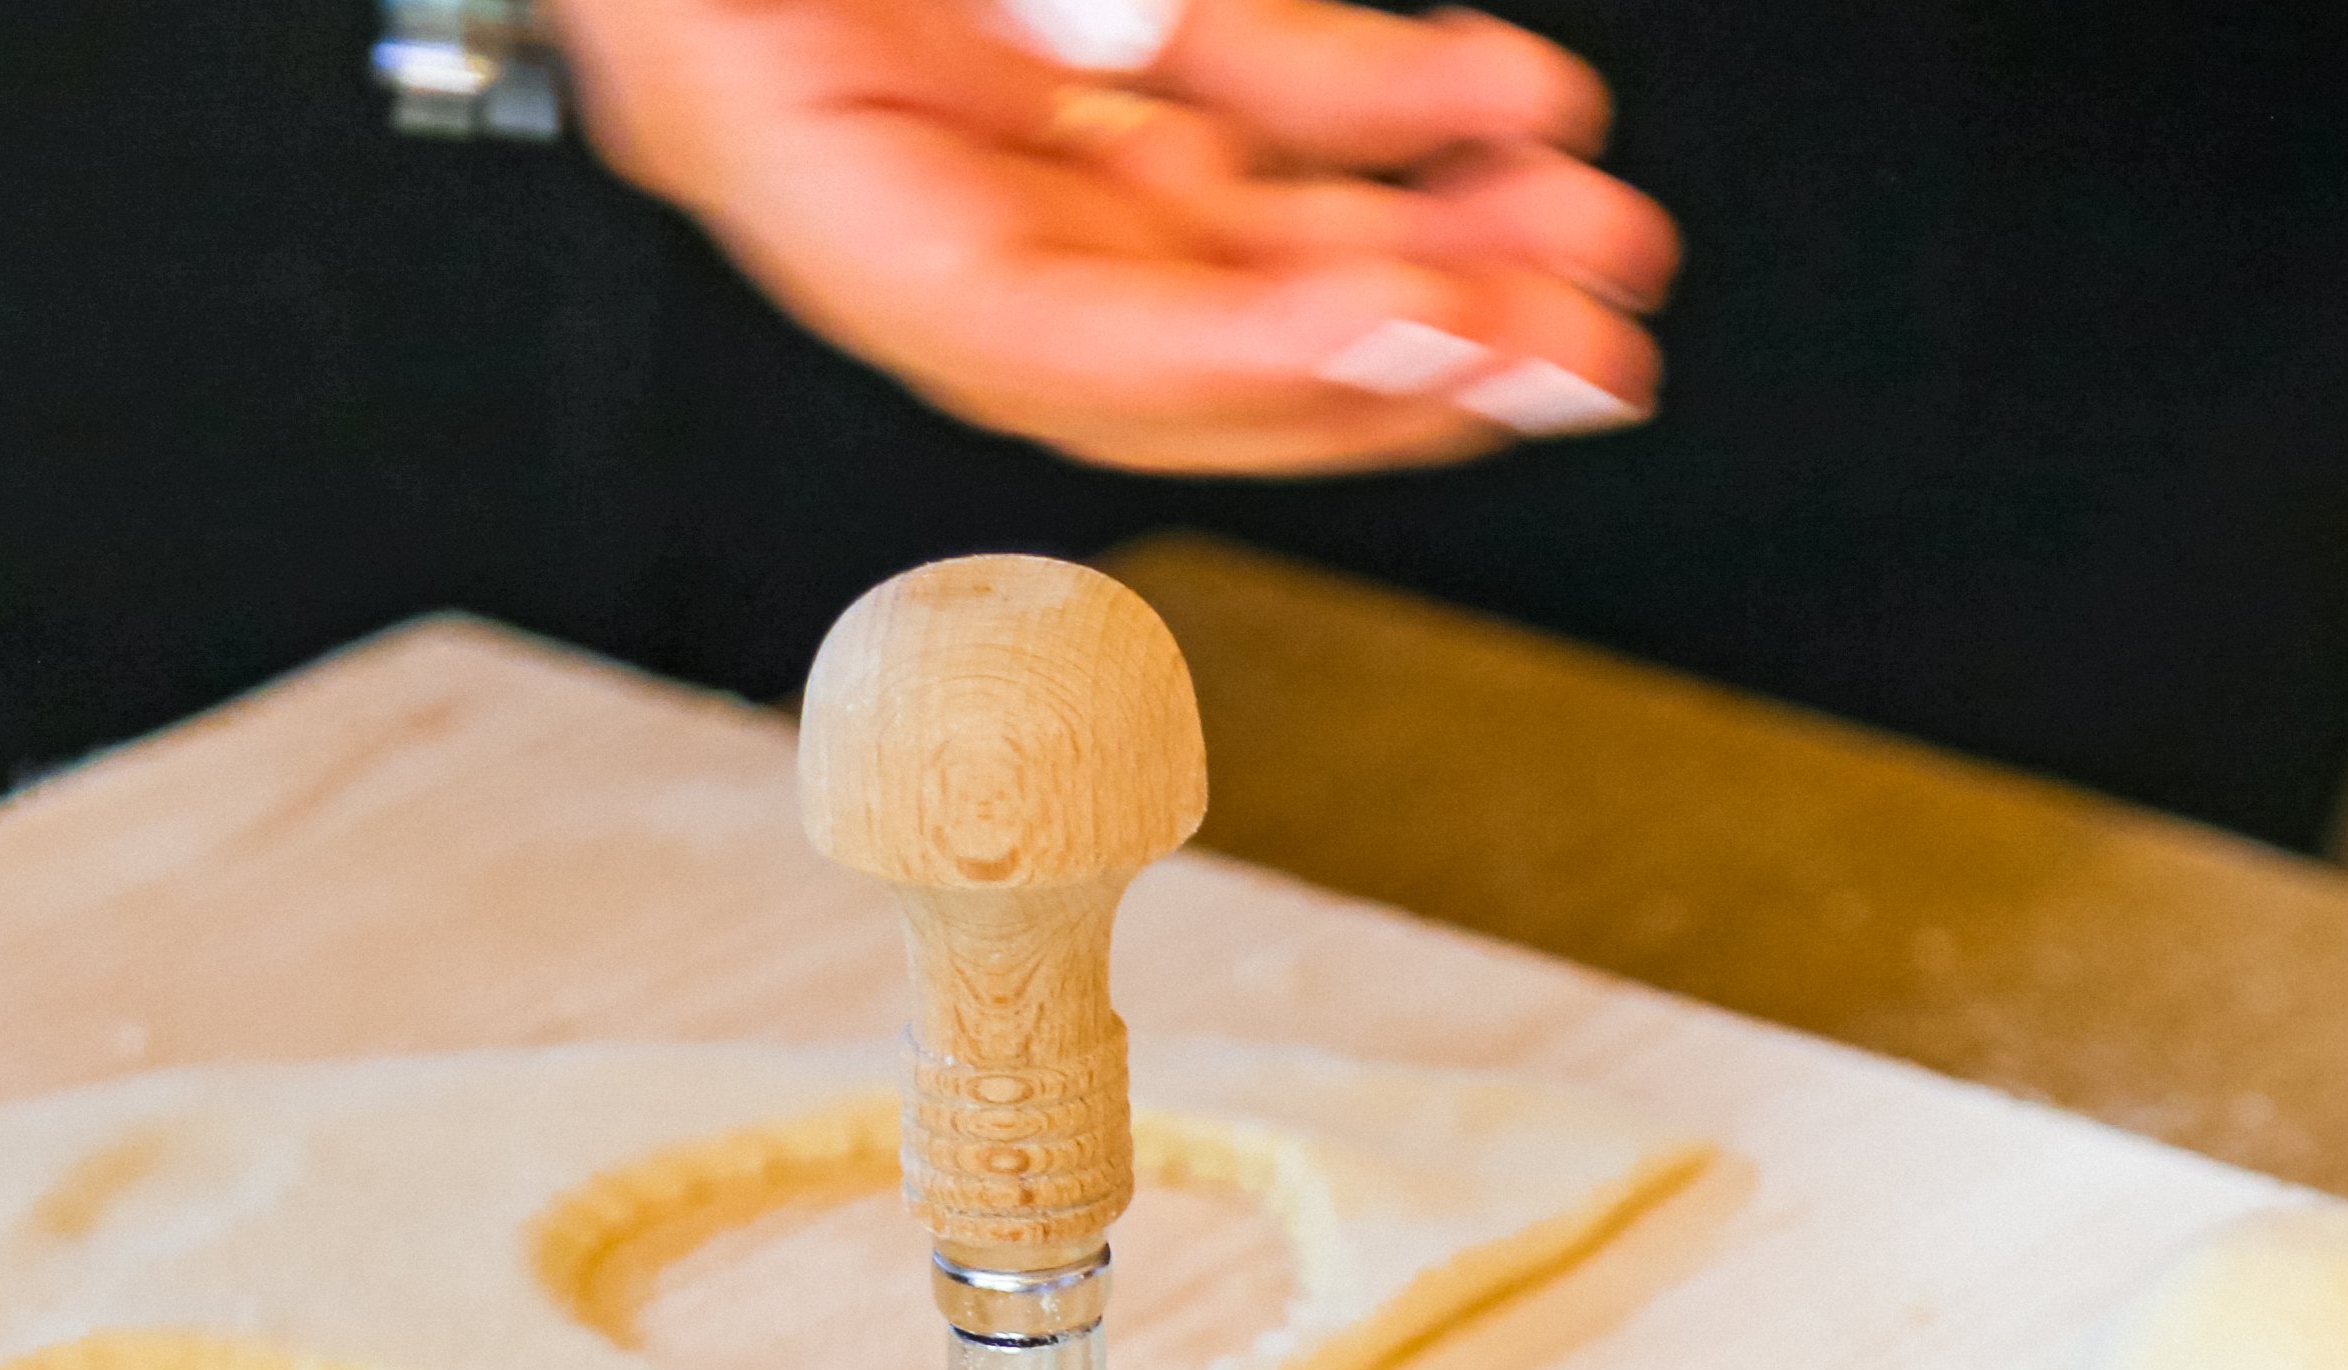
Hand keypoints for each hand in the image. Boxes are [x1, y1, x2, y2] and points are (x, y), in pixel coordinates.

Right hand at [554, 0, 1675, 476]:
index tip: (1401, 323)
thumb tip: (1121, 36)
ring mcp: (993, 94)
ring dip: (1435, 247)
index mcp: (753, 124)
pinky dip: (1393, 116)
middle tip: (1565, 357)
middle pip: (1157, 338)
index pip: (1012, 327)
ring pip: (1240, 233)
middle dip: (1386, 357)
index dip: (1220, 355)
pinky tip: (1509, 110)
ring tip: (1594, 241)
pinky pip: (1251, 100)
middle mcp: (885, 147)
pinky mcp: (1084, 33)